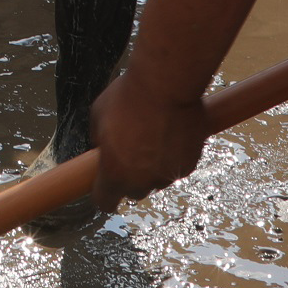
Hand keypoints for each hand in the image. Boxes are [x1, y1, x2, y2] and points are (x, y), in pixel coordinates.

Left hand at [87, 75, 209, 204]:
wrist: (167, 84)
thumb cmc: (130, 96)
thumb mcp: (98, 115)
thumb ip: (99, 140)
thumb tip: (102, 146)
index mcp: (114, 173)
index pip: (105, 202)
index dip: (103, 193)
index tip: (104, 183)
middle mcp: (142, 182)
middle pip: (133, 192)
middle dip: (130, 176)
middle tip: (131, 150)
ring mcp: (167, 175)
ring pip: (157, 179)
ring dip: (153, 166)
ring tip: (154, 135)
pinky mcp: (189, 165)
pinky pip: (176, 167)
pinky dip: (173, 156)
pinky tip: (171, 133)